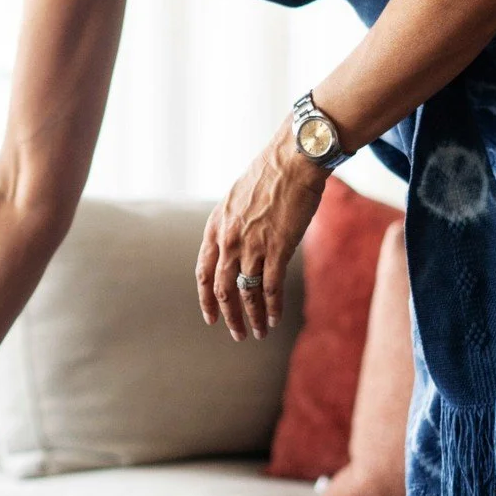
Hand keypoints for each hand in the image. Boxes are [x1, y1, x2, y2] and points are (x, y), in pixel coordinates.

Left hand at [197, 130, 326, 340]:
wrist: (292, 160)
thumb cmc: (269, 176)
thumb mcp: (236, 200)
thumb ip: (232, 225)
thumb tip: (236, 245)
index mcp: (216, 227)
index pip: (204, 272)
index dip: (206, 299)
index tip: (211, 318)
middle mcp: (229, 240)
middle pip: (222, 290)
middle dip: (229, 316)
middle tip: (237, 334)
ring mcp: (251, 245)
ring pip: (246, 293)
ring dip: (252, 317)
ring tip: (257, 333)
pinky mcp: (276, 248)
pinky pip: (271, 287)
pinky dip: (272, 307)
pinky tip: (273, 319)